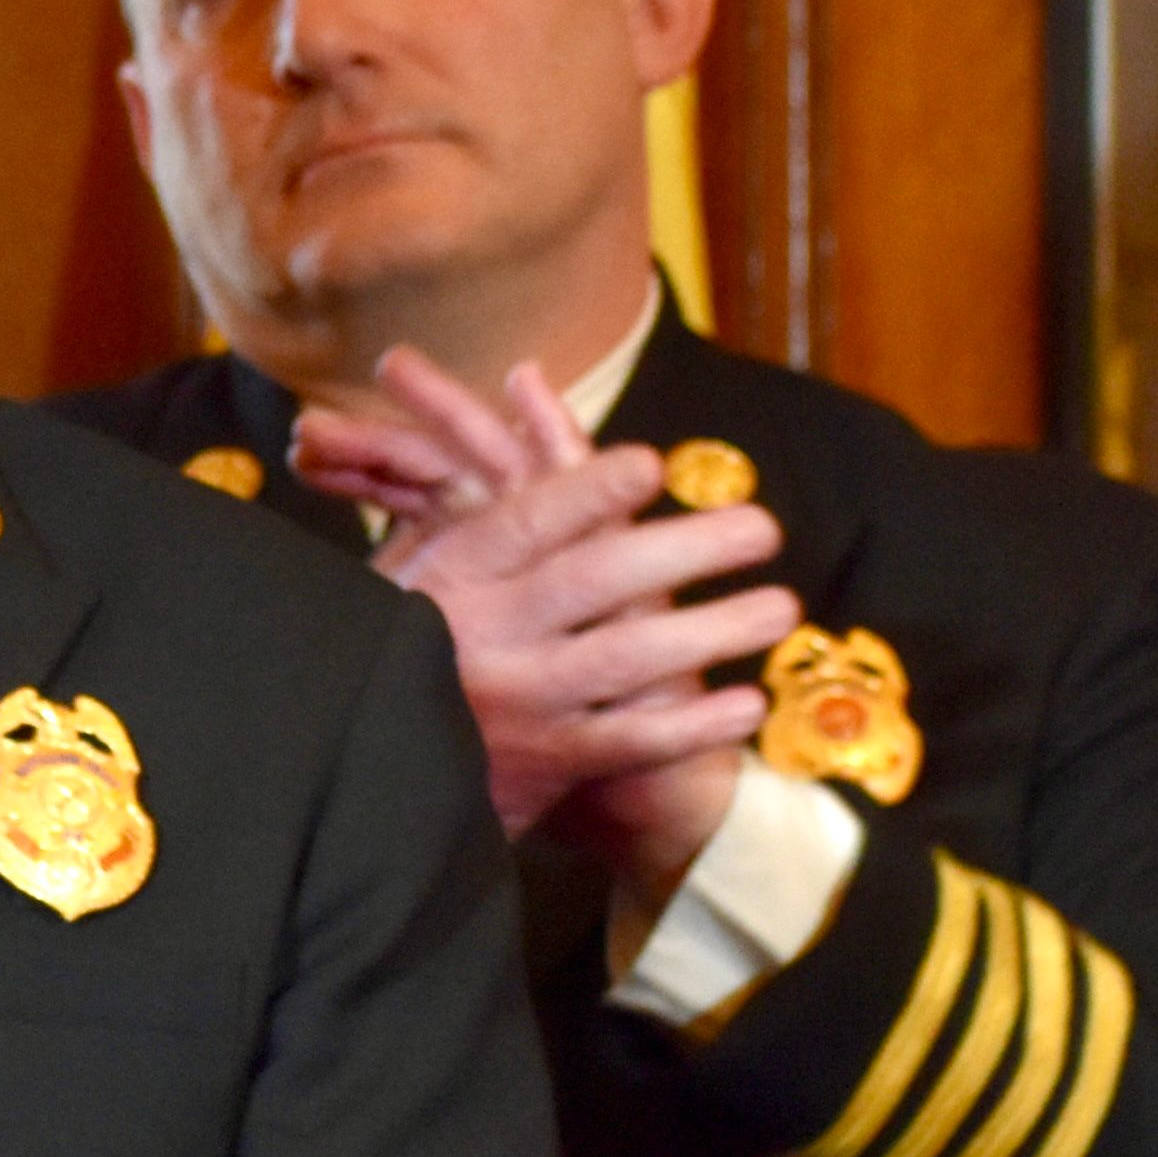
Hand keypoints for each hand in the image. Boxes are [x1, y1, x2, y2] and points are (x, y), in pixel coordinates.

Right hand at [296, 348, 791, 873]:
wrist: (377, 771)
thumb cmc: (412, 641)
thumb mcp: (417, 559)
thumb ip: (483, 481)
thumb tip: (533, 385)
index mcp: (449, 577)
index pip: (523, 524)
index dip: (587, 492)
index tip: (651, 465)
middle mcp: (483, 637)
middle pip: (592, 581)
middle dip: (684, 550)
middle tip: (760, 527)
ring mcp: (518, 704)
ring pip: (626, 660)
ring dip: (713, 631)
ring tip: (780, 606)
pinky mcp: (545, 764)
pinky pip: (632, 743)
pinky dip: (694, 725)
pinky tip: (748, 705)